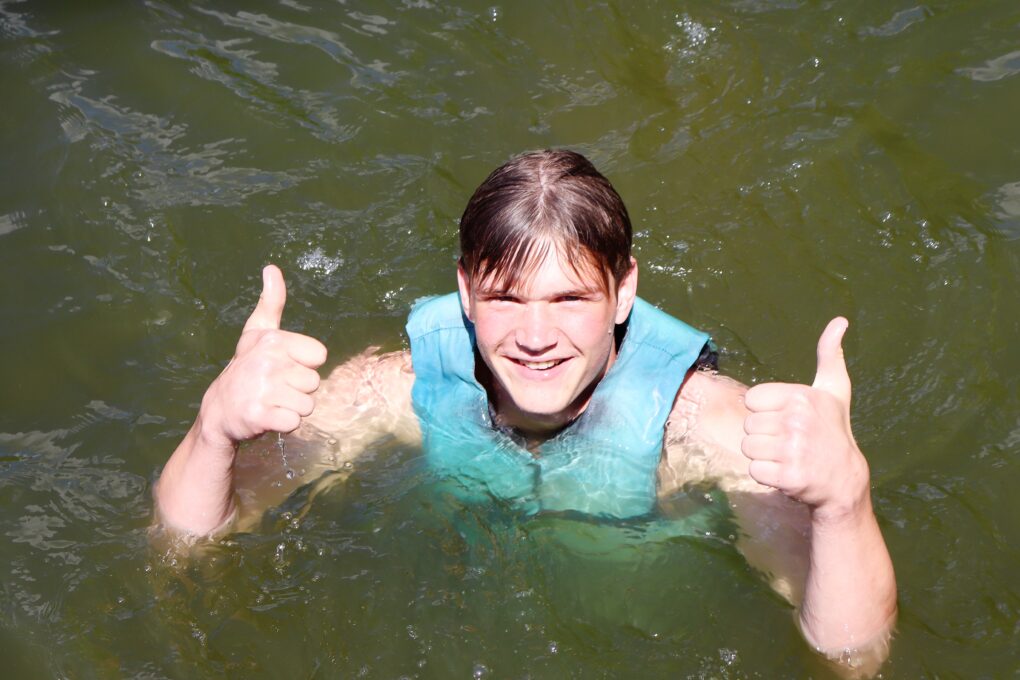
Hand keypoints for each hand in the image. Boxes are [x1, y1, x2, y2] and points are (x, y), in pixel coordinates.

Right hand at [199, 265, 327, 447]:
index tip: (283, 365)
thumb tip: (271, 268)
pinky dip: (285, 424)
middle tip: (274, 387)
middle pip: (314, 383)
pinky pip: (295, 422)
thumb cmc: (246, 366)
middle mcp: (267, 362)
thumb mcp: (258, 331)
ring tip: (271, 401)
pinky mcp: (258, 415)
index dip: (304, 364)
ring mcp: (262, 389)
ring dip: (293, 407)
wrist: (220, 409)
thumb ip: (272, 301)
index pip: (319, 356)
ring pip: (308, 405)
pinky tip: (268, 416)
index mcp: (273, 340)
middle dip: (298, 389)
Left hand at [741, 317, 868, 520]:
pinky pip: (754, 470)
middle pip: (747, 425)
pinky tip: (786, 473)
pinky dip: (766, 475)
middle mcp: (797, 420)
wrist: (845, 480)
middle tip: (789, 441)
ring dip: (762, 455)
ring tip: (786, 456)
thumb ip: (830, 355)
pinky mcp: (789, 476)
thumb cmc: (833, 430)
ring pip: (747, 447)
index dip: (765, 411)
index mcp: (801, 396)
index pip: (752, 400)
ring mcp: (793, 449)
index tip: (787, 419)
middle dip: (763, 435)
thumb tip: (839, 321)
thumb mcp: (834, 390)